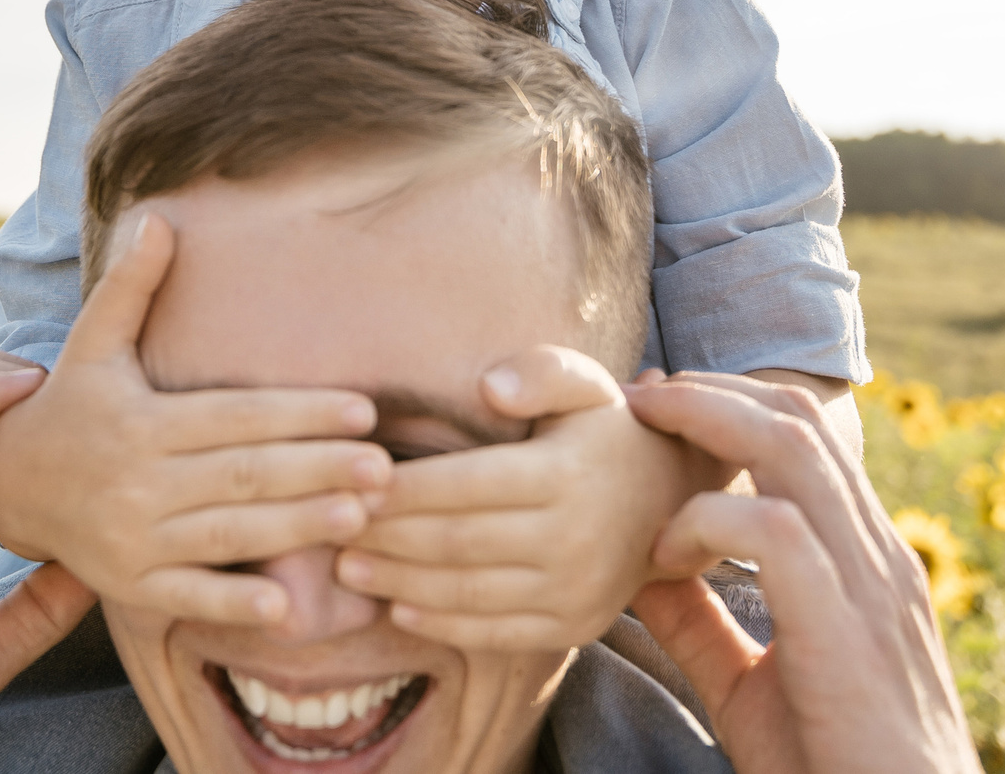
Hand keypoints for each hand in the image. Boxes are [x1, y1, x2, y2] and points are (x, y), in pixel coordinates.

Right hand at [0, 213, 392, 623]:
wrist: (10, 486)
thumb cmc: (72, 403)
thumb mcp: (93, 342)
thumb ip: (131, 284)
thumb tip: (158, 215)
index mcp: (141, 421)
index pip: (234, 417)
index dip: (299, 413)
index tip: (364, 410)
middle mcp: (139, 481)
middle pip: (242, 476)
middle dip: (317, 472)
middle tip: (386, 471)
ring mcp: (134, 538)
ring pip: (228, 534)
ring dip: (296, 530)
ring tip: (362, 520)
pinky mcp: (130, 585)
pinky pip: (188, 596)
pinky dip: (233, 603)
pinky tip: (288, 610)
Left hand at [333, 346, 729, 648]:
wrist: (673, 500)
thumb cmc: (605, 430)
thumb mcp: (583, 383)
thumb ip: (538, 372)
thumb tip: (489, 389)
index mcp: (566, 475)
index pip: (464, 485)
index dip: (402, 489)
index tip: (352, 482)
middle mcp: (573, 539)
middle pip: (456, 542)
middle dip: (385, 538)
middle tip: (331, 528)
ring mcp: (575, 591)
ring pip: (468, 593)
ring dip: (399, 584)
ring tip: (347, 569)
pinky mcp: (574, 627)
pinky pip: (496, 632)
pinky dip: (441, 625)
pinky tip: (397, 609)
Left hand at [625, 373, 979, 773]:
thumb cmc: (831, 768)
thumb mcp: (749, 686)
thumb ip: (701, 626)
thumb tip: (636, 570)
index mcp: (862, 561)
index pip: (806, 436)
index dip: (730, 401)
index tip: (657, 404)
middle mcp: (876, 556)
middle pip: (799, 417)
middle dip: (711, 389)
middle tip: (641, 393)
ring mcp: (871, 587)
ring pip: (794, 448)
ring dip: (709, 420)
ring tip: (646, 430)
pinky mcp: (848, 633)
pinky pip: (778, 530)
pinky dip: (710, 519)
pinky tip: (666, 550)